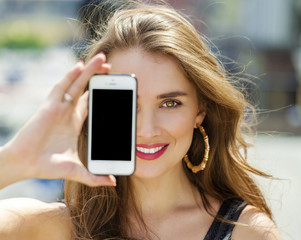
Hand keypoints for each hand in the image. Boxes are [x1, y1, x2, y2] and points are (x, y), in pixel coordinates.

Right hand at [1, 53, 115, 187]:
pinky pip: (61, 87)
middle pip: (86, 89)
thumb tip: (113, 182)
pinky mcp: (49, 106)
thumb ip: (94, 176)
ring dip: (89, 71)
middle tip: (112, 67)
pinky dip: (70, 76)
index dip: (101, 93)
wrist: (26, 164)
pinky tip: (81, 66)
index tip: (114, 87)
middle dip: (98, 77)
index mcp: (74, 122)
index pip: (91, 102)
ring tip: (102, 59)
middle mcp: (67, 111)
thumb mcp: (77, 170)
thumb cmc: (47, 165)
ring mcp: (59, 107)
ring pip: (76, 84)